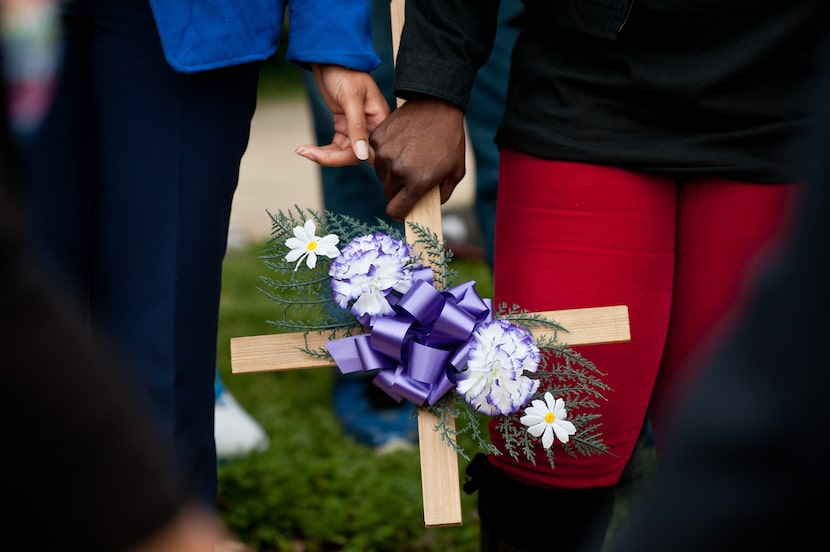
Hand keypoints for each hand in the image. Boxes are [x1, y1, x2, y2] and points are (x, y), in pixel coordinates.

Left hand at [295, 63, 390, 165]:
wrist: (329, 56)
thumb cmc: (345, 71)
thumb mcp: (350, 98)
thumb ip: (357, 127)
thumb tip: (362, 155)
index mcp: (380, 120)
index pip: (370, 149)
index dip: (352, 157)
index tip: (327, 158)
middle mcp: (371, 126)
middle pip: (355, 154)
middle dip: (332, 157)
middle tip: (309, 153)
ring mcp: (357, 127)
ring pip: (343, 152)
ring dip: (324, 154)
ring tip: (303, 150)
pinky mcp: (344, 125)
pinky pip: (336, 146)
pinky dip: (322, 149)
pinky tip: (306, 148)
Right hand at [370, 96, 465, 219]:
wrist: (437, 106)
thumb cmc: (449, 140)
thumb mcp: (456, 172)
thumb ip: (442, 194)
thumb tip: (430, 206)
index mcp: (416, 182)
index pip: (395, 211)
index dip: (399, 212)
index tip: (403, 208)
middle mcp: (397, 170)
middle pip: (388, 194)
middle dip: (398, 190)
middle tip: (410, 177)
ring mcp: (384, 154)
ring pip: (381, 175)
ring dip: (391, 172)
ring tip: (407, 157)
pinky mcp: (377, 139)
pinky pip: (376, 156)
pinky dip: (386, 154)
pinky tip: (401, 144)